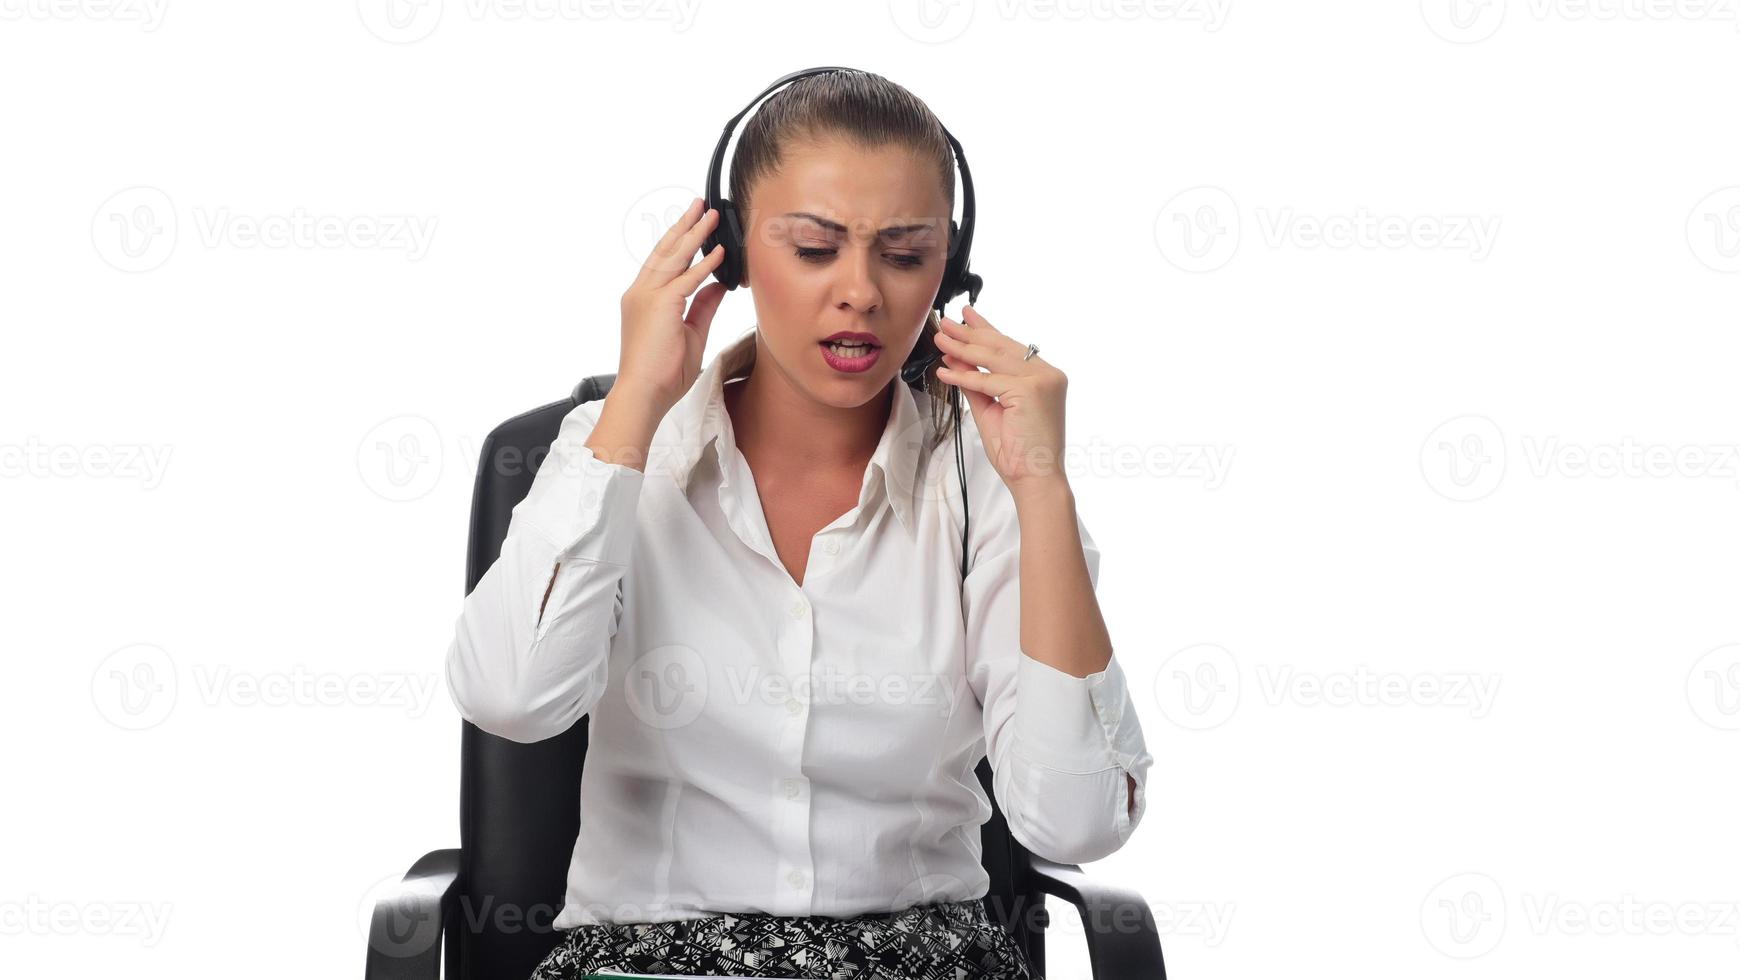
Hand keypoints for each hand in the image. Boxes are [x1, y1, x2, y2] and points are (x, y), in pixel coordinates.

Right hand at [616, 197, 728, 416]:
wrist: (643, 395)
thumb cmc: (662, 374)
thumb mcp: (691, 334)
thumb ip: (703, 307)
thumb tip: (719, 285)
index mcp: (643, 300)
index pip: (663, 264)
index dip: (679, 243)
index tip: (693, 226)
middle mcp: (641, 293)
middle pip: (665, 251)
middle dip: (684, 226)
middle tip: (700, 205)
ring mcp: (647, 297)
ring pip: (674, 257)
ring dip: (695, 234)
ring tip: (711, 215)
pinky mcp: (660, 305)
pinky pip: (687, 279)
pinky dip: (705, 264)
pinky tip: (719, 251)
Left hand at [933, 304, 1070, 498]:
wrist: (1035, 478)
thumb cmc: (1018, 451)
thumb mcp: (991, 410)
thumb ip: (977, 384)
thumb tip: (956, 359)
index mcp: (1045, 376)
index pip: (1010, 347)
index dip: (986, 330)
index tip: (966, 317)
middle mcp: (1048, 374)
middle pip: (1001, 347)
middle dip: (970, 333)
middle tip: (945, 323)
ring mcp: (1042, 380)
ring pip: (993, 359)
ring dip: (963, 348)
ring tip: (941, 338)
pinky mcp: (1030, 390)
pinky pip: (988, 380)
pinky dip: (963, 375)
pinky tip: (945, 370)